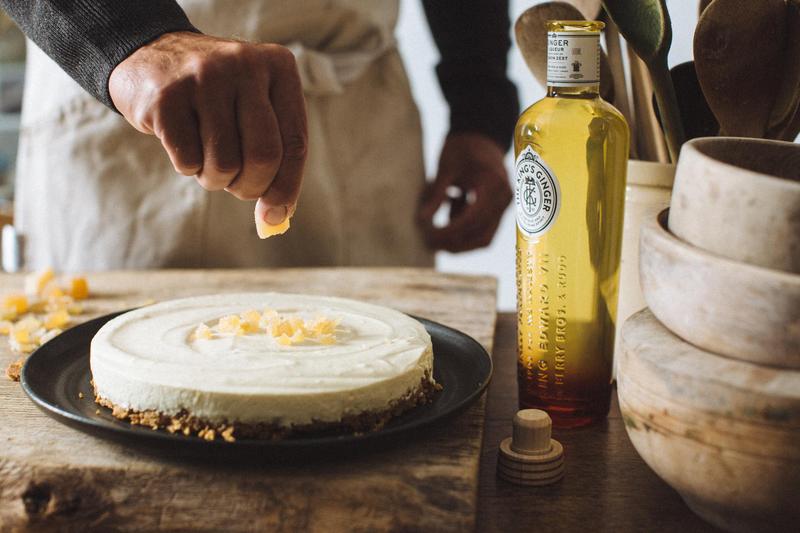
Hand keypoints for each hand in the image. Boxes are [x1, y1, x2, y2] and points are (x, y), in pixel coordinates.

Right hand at [109, 31, 306, 225]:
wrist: (151, 55)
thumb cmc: (218, 98)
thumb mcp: (256, 109)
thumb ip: (277, 158)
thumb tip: (277, 219)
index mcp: (279, 67)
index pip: (295, 143)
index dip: (287, 187)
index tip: (275, 215)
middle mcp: (245, 65)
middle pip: (264, 156)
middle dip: (251, 187)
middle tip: (238, 187)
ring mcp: (204, 77)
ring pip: (225, 164)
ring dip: (216, 179)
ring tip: (207, 158)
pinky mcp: (166, 97)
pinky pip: (188, 160)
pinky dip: (188, 167)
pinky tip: (183, 142)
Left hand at [417, 133, 511, 251]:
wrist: (481, 136)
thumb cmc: (462, 148)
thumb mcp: (446, 168)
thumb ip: (436, 195)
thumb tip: (421, 221)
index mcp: (493, 184)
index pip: (473, 218)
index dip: (451, 231)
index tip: (430, 235)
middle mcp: (504, 198)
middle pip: (481, 235)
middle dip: (454, 243)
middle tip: (428, 243)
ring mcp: (503, 206)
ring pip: (483, 238)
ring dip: (459, 242)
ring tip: (434, 237)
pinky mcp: (498, 211)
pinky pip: (482, 231)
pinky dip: (463, 231)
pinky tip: (448, 217)